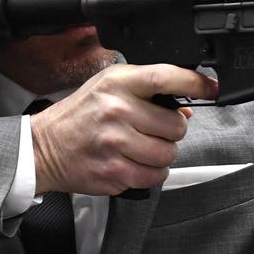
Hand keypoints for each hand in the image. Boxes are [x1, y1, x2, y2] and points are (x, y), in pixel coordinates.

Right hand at [30, 64, 217, 195]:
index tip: (210, 88)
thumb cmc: (79, 114)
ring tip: (142, 147)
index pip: (164, 77)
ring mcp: (115, 143)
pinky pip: (154, 176)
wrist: (44, 147)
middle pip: (174, 126)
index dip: (193, 82)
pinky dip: (151, 173)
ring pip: (167, 154)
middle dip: (171, 130)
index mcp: (117, 84)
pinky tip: (135, 162)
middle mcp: (117, 111)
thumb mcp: (109, 86)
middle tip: (153, 129)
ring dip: (162, 154)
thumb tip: (184, 109)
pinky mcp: (113, 172)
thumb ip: (147, 91)